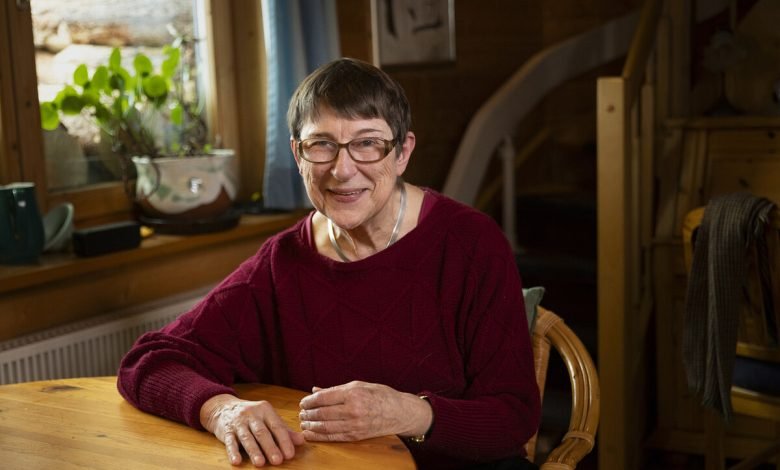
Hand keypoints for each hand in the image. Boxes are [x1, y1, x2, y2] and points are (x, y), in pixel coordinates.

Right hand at [200, 394, 304, 466]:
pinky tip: (236, 461)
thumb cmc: (252, 416)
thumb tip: (301, 440)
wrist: (224, 408)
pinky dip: (233, 452)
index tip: (290, 454)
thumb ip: (284, 430)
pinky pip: (229, 441)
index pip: (277, 426)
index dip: (284, 440)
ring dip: (254, 451)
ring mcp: (238, 422)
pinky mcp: (226, 431)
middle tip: (278, 460)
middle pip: (262, 432)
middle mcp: (252, 414)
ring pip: (247, 437)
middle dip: (270, 447)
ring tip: (260, 463)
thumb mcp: (268, 418)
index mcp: (265, 410)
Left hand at [298, 381, 432, 441]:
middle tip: (301, 413)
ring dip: (310, 426)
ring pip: (325, 427)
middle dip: (308, 414)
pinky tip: (310, 434)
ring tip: (303, 423)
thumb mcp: (359, 385)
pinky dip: (318, 436)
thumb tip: (315, 390)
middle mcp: (353, 409)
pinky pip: (333, 437)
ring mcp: (355, 424)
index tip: (303, 402)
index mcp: (353, 393)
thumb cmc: (380, 395)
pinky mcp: (356, 436)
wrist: (400, 412)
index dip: (309, 401)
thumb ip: (336, 389)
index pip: (324, 398)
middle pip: (322, 413)